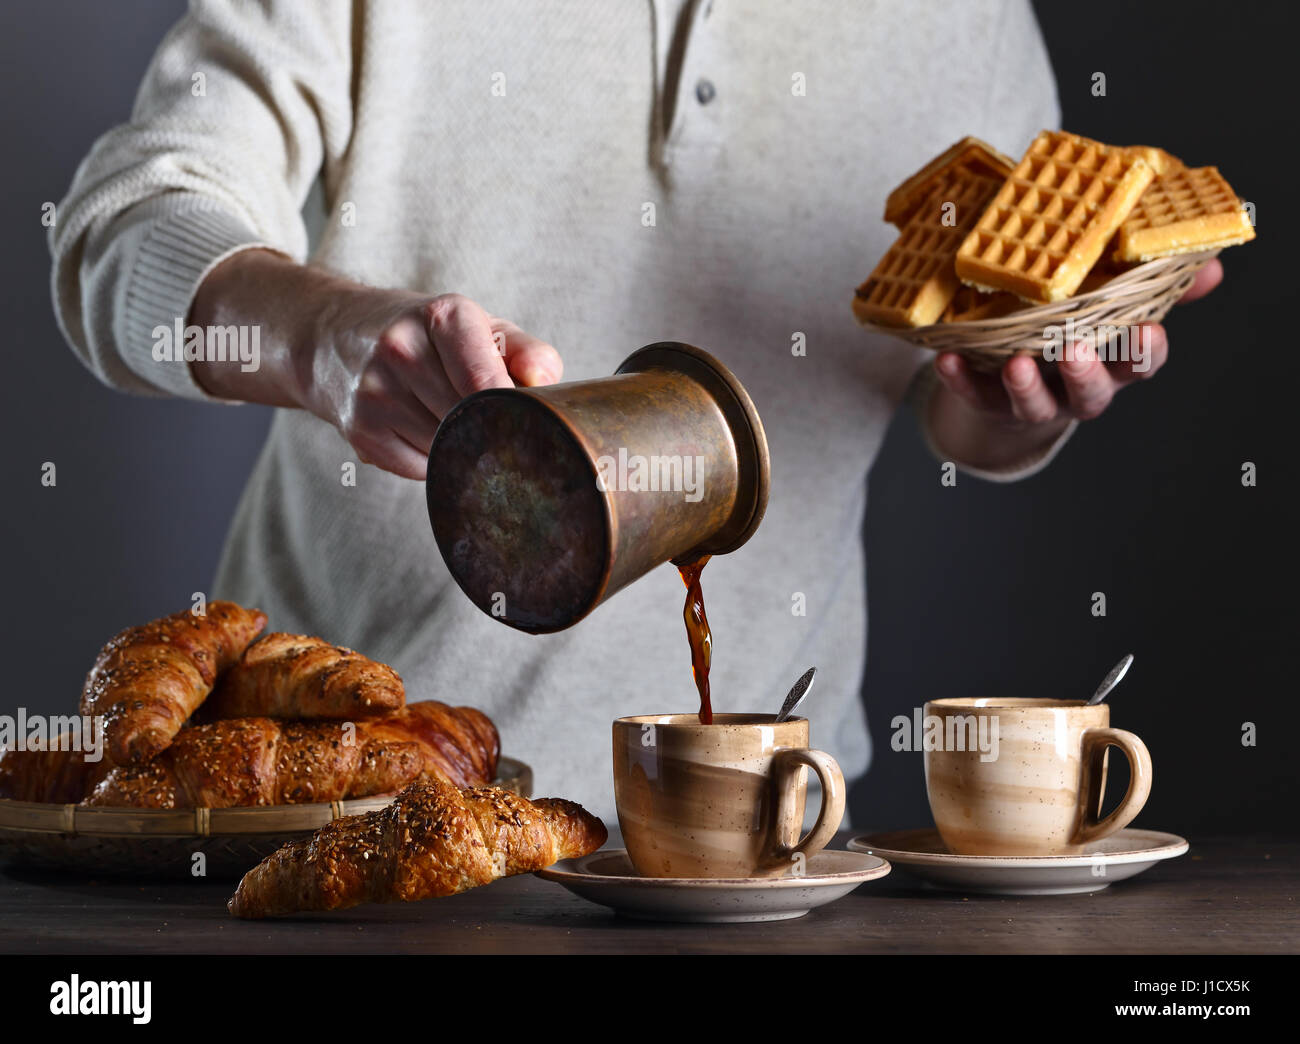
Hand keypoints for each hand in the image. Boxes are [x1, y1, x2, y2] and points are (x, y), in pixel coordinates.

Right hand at [190, 250, 561, 477]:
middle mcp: (402, 349)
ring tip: (451, 420)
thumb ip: (525, 351)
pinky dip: (431, 461)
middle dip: (492, 430)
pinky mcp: (360, 431)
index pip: (488, 382)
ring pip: (447, 449)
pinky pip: (419, 468)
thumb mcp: (476, 325)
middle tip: (497, 425)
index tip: (530, 426)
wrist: (332, 336)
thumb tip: (547, 383)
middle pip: (472, 420)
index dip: (514, 413)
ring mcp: (376, 392)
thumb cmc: (422, 333)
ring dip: (461, 447)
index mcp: (442, 316)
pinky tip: (422, 432)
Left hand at [925, 260, 1221, 470]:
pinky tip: (946, 359)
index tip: (1149, 333)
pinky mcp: (987, 402)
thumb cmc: (1072, 336)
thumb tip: (1212, 260)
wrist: (1012, 390)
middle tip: (1073, 350)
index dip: (1145, 353)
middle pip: (1088, 393)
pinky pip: (973, 395)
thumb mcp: (1115, 313)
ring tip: (1014, 363)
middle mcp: (1074, 388)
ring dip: (1024, 386)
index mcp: (1111, 364)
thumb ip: (1158, 288)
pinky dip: (959, 379)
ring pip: (1033, 403)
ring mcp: (1031, 400)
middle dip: (1082, 373)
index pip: (1139, 365)